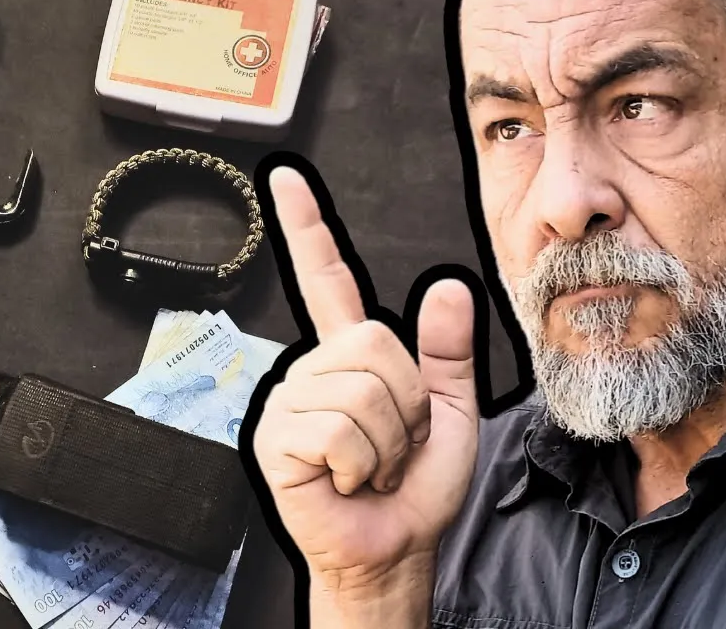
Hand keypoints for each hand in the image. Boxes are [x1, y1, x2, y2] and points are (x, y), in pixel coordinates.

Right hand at [252, 166, 480, 593]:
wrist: (392, 547)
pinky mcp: (276, 438)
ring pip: (361, 389)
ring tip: (370, 466)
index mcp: (350, 355)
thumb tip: (449, 286)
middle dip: (406, 403)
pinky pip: (338, 429)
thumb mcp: (448, 412)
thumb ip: (447, 351)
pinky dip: (361, 464)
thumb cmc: (414, 486)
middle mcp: (312, 368)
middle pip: (374, 343)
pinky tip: (347, 480)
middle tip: (391, 445)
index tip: (283, 178)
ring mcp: (290, 401)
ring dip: (386, 441)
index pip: (327, 279)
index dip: (306, 227)